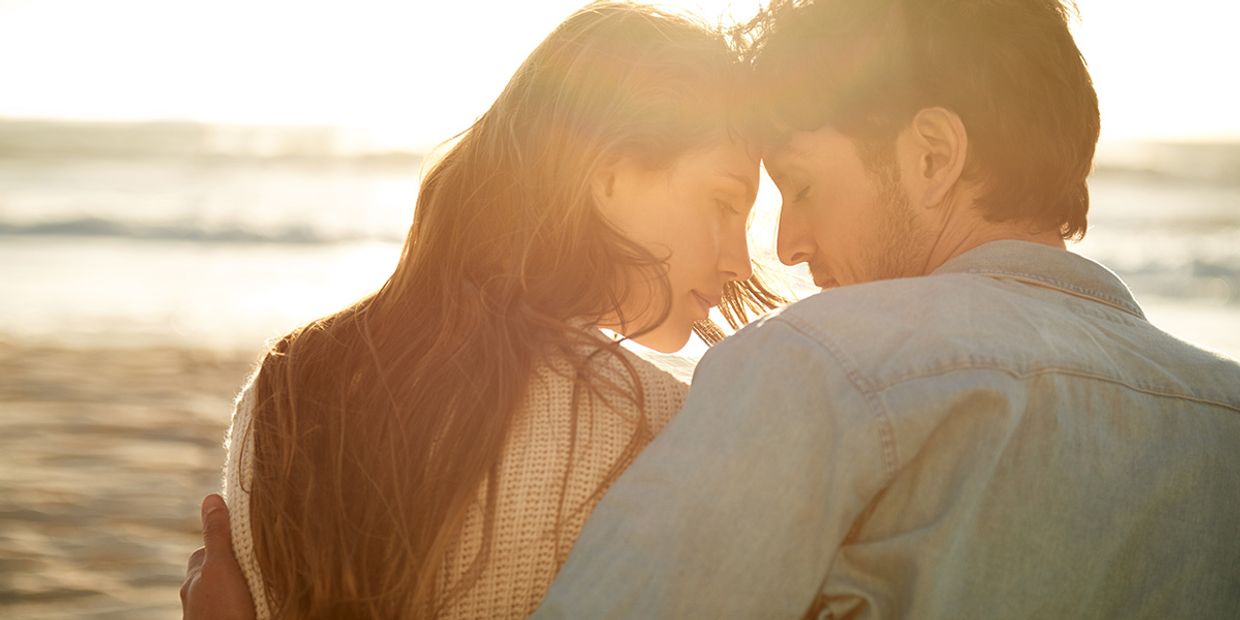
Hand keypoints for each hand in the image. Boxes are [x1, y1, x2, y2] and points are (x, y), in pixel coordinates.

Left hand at [181, 494, 257, 619]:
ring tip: (262, 582)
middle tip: (258, 559)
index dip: (227, 540)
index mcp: (195, 578)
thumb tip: (211, 497)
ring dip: (241, 585)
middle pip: (216, 570)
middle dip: (233, 563)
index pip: (208, 550)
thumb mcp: (221, 567)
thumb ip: (218, 535)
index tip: (248, 535)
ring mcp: (209, 613)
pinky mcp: (228, 619)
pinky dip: (244, 602)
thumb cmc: (223, 612)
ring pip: (226, 590)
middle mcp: (198, 596)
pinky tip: (258, 603)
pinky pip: (234, 606)